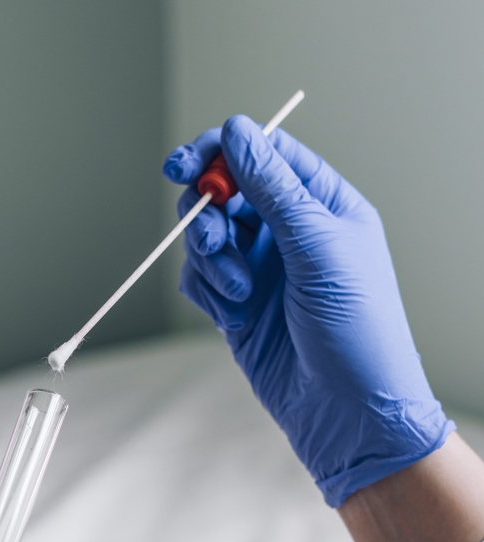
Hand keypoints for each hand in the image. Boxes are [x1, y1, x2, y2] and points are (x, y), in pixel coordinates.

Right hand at [163, 117, 451, 505]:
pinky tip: (233, 316)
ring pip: (205, 236)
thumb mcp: (317, 245)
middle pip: (224, 193)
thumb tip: (237, 131)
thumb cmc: (355, 328)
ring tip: (238, 291)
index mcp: (323, 205)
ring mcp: (260, 268)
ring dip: (210, 260)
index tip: (186, 164)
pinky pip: (198, 278)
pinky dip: (206, 292)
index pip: (265, 155)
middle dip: (207, 211)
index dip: (222, 152)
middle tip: (211, 233)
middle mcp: (289, 231)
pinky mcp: (235, 304)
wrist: (345, 409)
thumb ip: (272, 186)